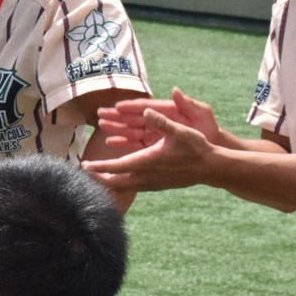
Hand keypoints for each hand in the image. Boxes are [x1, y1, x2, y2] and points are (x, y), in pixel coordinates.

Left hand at [84, 107, 215, 192]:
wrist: (210, 168)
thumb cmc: (195, 147)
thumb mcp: (179, 130)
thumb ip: (161, 121)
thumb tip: (146, 109)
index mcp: (147, 161)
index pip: (116, 167)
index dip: (99, 167)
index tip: (85, 165)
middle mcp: (147, 176)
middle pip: (115, 182)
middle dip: (99, 178)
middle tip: (85, 172)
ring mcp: (152, 183)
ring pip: (124, 187)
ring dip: (109, 181)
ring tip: (98, 176)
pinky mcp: (157, 185)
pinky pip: (134, 187)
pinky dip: (122, 183)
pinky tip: (120, 178)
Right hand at [97, 87, 220, 150]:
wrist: (212, 144)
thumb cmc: (208, 127)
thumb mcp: (202, 113)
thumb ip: (188, 103)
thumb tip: (175, 90)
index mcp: (167, 110)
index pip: (146, 107)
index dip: (132, 106)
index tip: (118, 105)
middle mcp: (157, 120)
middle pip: (134, 117)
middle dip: (117, 115)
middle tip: (100, 112)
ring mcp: (154, 132)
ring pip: (131, 129)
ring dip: (116, 127)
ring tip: (101, 124)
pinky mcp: (153, 144)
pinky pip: (135, 142)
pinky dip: (123, 142)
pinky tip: (111, 142)